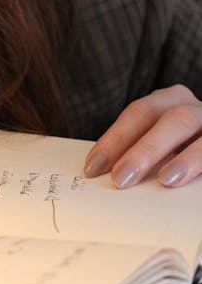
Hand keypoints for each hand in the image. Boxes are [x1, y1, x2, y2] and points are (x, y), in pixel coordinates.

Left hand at [83, 85, 201, 187]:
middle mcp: (196, 108)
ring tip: (166, 181)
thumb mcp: (165, 143)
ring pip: (199, 134)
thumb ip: (143, 151)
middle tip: (120, 179)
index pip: (139, 113)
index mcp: (173, 101)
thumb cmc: (188, 148)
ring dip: (184, 158)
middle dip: (142, 150)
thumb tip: (105, 174)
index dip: (114, 138)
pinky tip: (190, 183)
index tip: (93, 168)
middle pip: (168, 119)